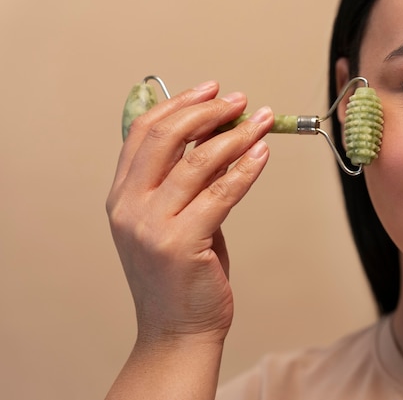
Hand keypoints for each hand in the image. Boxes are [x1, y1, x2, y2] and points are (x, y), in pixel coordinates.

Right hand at [106, 80, 272, 344]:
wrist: (177, 331)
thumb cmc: (181, 275)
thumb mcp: (172, 220)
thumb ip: (184, 182)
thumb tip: (217, 137)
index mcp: (121, 197)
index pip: (142, 132)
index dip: (178, 104)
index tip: (209, 89)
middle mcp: (129, 207)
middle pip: (165, 137)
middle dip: (207, 110)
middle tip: (239, 100)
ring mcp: (151, 226)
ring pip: (198, 161)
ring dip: (235, 135)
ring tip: (263, 122)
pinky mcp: (181, 243)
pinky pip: (221, 192)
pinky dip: (246, 168)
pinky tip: (263, 153)